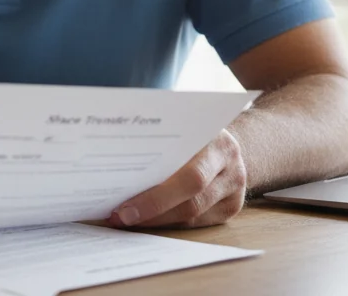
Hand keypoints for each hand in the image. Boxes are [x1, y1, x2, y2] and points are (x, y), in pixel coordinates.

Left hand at [108, 129, 246, 228]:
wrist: (226, 140)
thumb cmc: (193, 131)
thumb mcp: (183, 124)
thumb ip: (160, 140)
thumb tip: (114, 162)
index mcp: (218, 143)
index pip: (189, 177)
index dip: (155, 197)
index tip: (122, 204)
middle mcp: (231, 168)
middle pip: (191, 201)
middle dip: (151, 211)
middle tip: (118, 217)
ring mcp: (234, 190)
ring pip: (192, 216)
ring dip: (156, 220)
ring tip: (125, 219)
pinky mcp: (230, 207)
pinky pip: (197, 222)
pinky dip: (168, 222)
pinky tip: (146, 218)